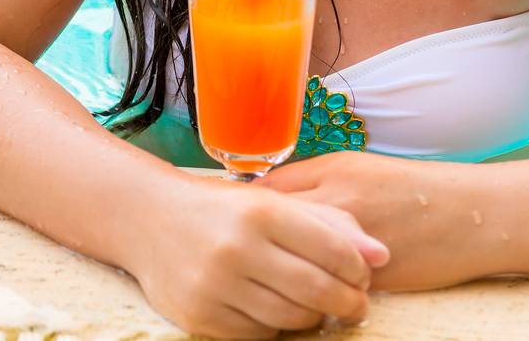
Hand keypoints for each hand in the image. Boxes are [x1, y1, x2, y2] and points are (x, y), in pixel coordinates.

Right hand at [128, 173, 388, 337]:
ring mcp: (215, 285)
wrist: (146, 218)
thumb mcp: (270, 202)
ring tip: (312, 304)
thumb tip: (382, 256)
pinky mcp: (200, 316)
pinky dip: (273, 326)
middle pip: (318, 292)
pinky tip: (270, 307)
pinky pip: (259, 334)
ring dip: (312, 316)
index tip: (361, 274)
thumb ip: (328, 224)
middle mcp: (236, 247)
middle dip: (348, 302)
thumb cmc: (221, 209)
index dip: (358, 269)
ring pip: (291, 318)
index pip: (335, 250)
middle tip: (354, 304)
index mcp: (260, 211)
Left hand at [259, 152, 497, 289]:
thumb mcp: (359, 168)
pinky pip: (329, 288)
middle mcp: (339, 204)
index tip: (230, 219)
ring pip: (298, 260)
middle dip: (253, 240)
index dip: (243, 207)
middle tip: (238, 251)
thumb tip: (265, 197)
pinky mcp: (375, 278)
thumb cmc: (415, 188)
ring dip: (280, 269)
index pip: (266, 191)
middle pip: (272, 225)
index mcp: (333, 172)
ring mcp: (355, 243)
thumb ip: (313, 180)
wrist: (476, 214)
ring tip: (265, 275)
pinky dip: (313, 291)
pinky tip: (301, 292)